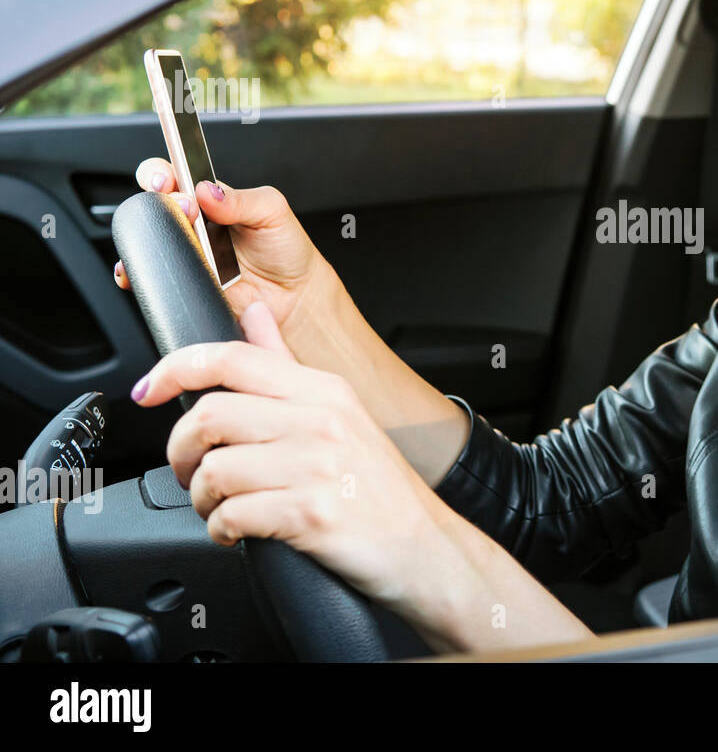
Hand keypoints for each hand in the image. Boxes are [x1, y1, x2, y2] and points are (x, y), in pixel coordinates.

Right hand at [112, 158, 336, 352]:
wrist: (294, 296)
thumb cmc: (285, 249)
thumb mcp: (272, 212)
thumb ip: (242, 199)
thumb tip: (209, 190)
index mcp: (210, 198)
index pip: (174, 175)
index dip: (161, 173)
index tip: (165, 178)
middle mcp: (193, 223)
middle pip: (154, 204)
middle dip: (160, 201)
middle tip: (187, 209)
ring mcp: (186, 252)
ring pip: (148, 239)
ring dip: (150, 235)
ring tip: (182, 239)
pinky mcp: (185, 280)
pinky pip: (155, 274)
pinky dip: (146, 270)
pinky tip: (161, 266)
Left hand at [131, 300, 446, 609]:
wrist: (425, 547)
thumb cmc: (379, 486)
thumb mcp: (341, 412)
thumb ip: (287, 364)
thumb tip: (255, 313)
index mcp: (322, 390)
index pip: (231, 359)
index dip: (176, 368)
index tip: (148, 390)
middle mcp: (320, 421)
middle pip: (210, 416)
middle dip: (180, 451)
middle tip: (189, 470)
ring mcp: (317, 467)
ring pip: (213, 470)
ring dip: (200, 498)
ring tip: (219, 507)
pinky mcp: (310, 514)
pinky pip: (231, 516)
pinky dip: (221, 531)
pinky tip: (237, 532)